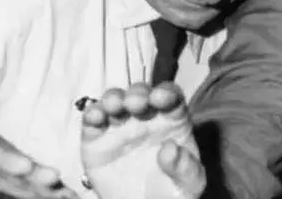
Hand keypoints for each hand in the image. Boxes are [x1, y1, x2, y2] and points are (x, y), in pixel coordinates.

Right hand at [80, 84, 203, 198]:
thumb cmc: (171, 190)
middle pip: (141, 93)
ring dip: (113, 97)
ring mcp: (119, 123)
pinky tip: (94, 116)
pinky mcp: (96, 138)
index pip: (171, 96)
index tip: (162, 97)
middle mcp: (144, 115)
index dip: (166, 92)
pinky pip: (92, 120)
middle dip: (138, 93)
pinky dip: (92, 113)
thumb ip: (185, 167)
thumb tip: (170, 148)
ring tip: (114, 105)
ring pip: (115, 100)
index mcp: (171, 119)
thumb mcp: (188, 184)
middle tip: (136, 102)